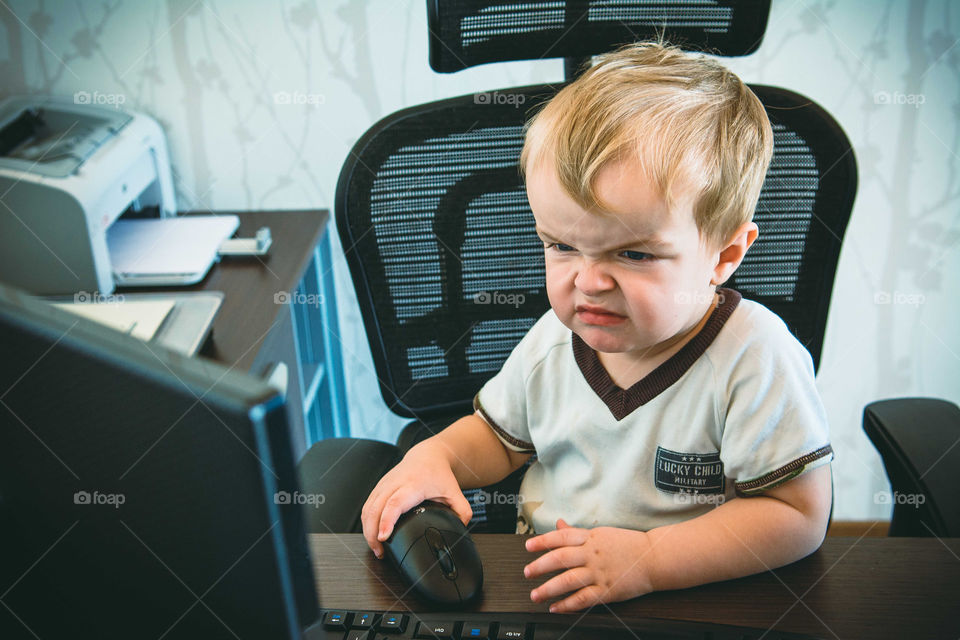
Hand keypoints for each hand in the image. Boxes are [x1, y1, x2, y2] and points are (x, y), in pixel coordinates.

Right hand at [360, 441, 472, 558]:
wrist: (428, 455)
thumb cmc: (438, 472)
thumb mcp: (454, 491)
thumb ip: (462, 511)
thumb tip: (462, 529)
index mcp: (414, 484)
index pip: (396, 503)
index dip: (387, 520)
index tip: (383, 536)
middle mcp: (396, 483)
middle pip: (376, 508)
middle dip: (373, 532)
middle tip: (379, 551)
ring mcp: (385, 484)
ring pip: (368, 507)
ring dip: (368, 529)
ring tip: (376, 547)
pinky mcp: (379, 486)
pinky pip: (367, 505)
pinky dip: (366, 521)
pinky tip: (372, 533)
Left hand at [523, 519, 654, 612]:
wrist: (654, 558)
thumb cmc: (627, 544)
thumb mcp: (600, 533)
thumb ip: (576, 532)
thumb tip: (558, 524)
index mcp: (590, 538)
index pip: (561, 537)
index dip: (543, 541)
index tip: (528, 546)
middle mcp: (592, 554)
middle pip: (560, 559)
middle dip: (540, 566)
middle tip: (527, 573)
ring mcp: (599, 573)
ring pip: (569, 580)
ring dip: (549, 589)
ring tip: (535, 595)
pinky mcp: (607, 591)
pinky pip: (584, 598)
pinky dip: (568, 604)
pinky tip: (556, 608)